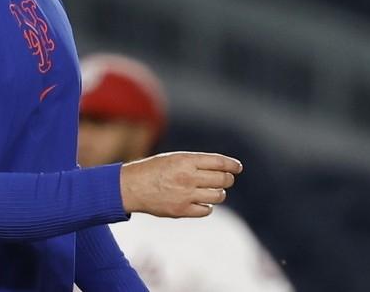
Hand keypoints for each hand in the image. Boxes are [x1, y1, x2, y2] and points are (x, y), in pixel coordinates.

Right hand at [119, 151, 242, 217]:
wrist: (131, 187)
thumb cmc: (154, 170)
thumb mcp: (175, 158)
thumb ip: (197, 162)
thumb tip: (223, 168)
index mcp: (187, 160)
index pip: (219, 162)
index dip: (232, 165)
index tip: (237, 168)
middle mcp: (188, 177)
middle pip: (222, 180)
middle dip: (228, 179)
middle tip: (226, 180)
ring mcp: (185, 195)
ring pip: (218, 196)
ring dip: (219, 193)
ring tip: (214, 191)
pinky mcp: (181, 211)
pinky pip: (206, 210)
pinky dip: (207, 206)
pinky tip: (202, 202)